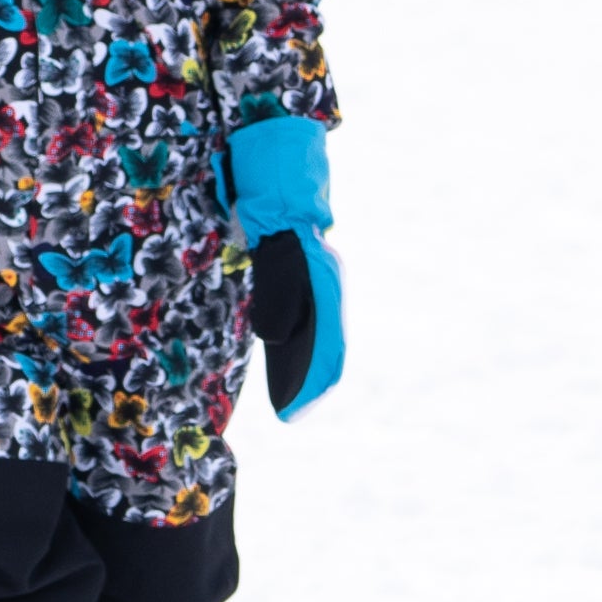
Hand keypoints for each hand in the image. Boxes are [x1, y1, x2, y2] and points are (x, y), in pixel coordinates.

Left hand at [248, 222, 342, 417]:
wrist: (281, 188)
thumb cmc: (276, 221)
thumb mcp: (275, 260)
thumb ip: (277, 296)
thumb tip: (273, 338)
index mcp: (326, 290)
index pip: (327, 349)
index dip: (312, 384)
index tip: (294, 412)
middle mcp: (327, 292)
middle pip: (328, 348)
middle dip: (313, 383)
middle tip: (293, 413)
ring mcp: (318, 287)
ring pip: (319, 337)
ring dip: (307, 368)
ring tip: (288, 395)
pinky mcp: (305, 283)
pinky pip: (308, 323)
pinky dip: (300, 347)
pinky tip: (282, 358)